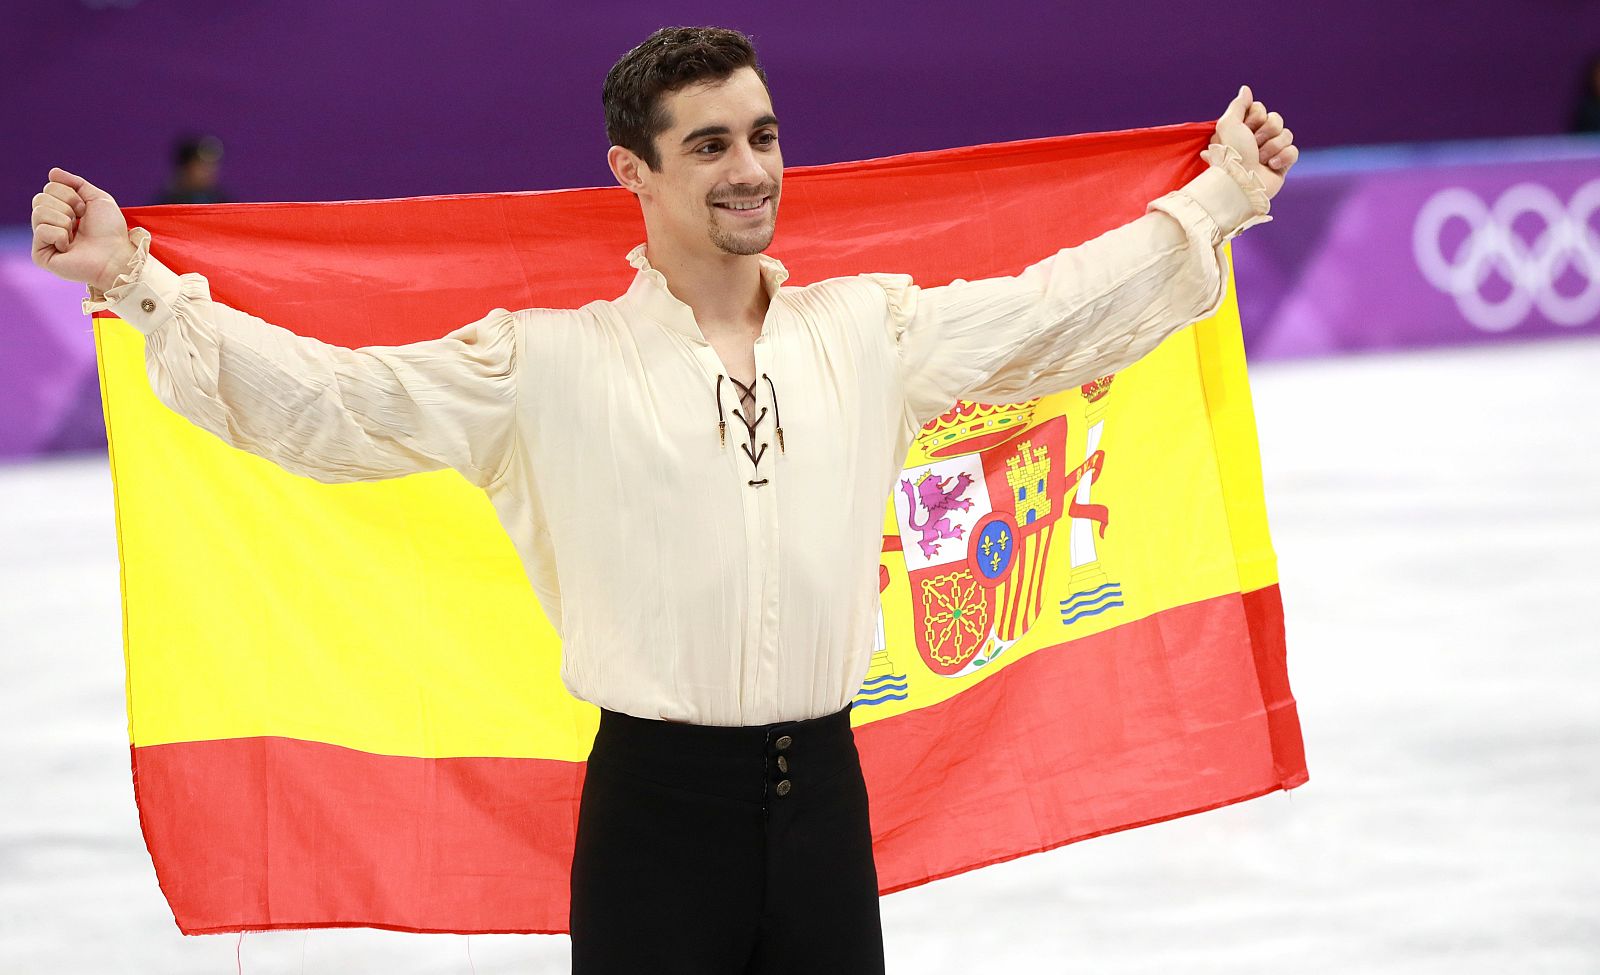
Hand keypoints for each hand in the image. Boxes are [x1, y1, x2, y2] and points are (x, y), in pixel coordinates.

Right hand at [31, 168, 135, 290]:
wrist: (116, 255)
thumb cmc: (111, 230)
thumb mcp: (98, 199)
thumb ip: (76, 183)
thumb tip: (52, 172)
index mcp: (60, 210)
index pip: (49, 188)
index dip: (71, 196)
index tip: (85, 210)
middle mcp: (49, 223)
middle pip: (40, 198)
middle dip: (66, 207)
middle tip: (80, 222)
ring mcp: (44, 239)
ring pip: (39, 212)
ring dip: (64, 221)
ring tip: (76, 235)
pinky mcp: (41, 255)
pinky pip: (42, 230)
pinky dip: (60, 235)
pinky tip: (69, 247)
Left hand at [1211, 86, 1297, 199]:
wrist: (1240, 182)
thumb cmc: (1231, 154)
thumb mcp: (1228, 125)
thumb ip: (1238, 105)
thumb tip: (1246, 89)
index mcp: (1243, 129)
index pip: (1261, 109)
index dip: (1255, 118)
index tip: (1245, 129)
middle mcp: (1257, 139)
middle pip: (1276, 119)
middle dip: (1265, 132)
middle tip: (1253, 145)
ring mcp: (1271, 152)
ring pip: (1286, 134)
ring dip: (1272, 147)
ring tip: (1260, 160)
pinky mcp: (1282, 165)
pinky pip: (1294, 151)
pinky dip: (1283, 158)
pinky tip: (1271, 167)